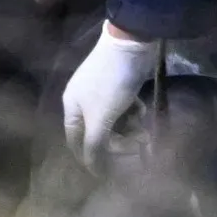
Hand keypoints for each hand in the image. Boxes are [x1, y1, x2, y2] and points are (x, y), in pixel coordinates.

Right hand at [60, 22, 157, 167]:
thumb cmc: (111, 84)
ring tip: (145, 132)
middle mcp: (82, 101)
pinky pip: (123, 107)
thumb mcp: (101, 118)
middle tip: (137, 145)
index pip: (76, 142)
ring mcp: (100, 92)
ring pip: (113, 121)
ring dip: (129, 129)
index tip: (107, 173)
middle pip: (98, 132)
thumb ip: (94, 145)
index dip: (90, 158)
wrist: (130, 44)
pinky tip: (142, 109)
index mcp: (71, 107)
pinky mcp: (118, 85)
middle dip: (117, 142)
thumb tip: (92, 169)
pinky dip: (133, 112)